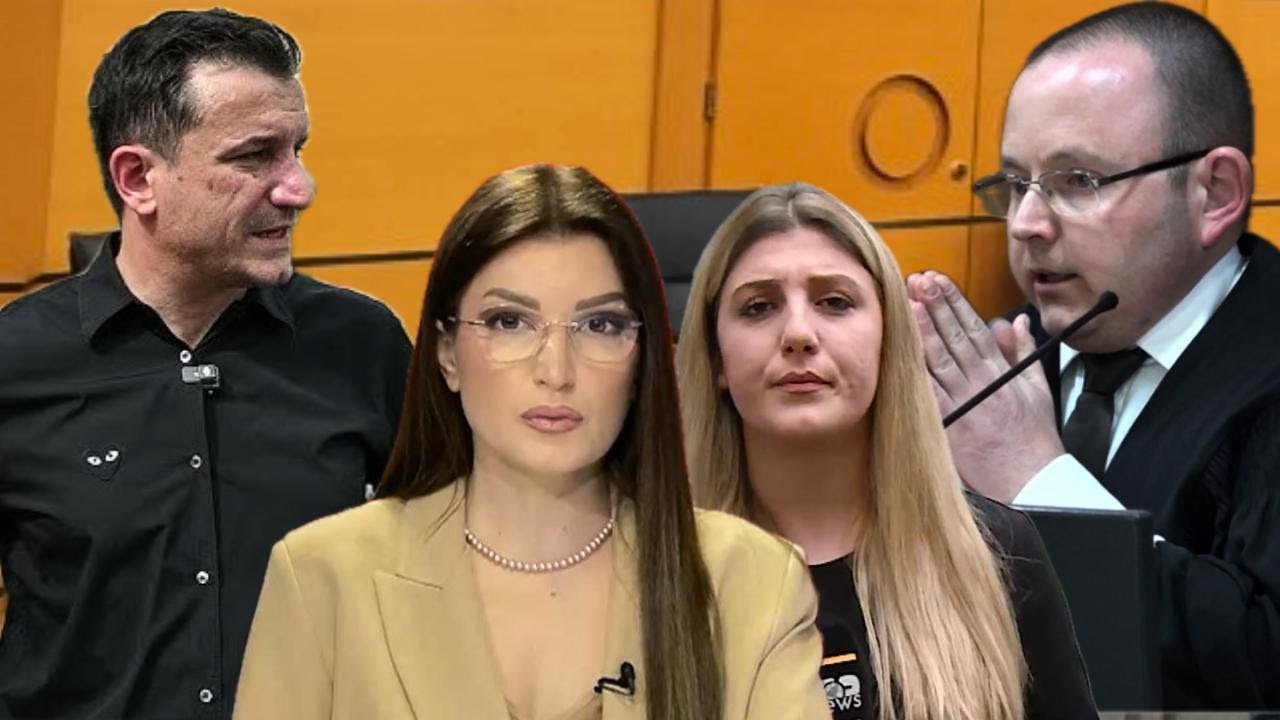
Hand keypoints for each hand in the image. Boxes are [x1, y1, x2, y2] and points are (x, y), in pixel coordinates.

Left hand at [905, 271, 1064, 501]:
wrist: (1031, 479)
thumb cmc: (1035, 439)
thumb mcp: (1039, 390)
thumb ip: (1025, 353)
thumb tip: (1017, 322)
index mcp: (1002, 372)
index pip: (975, 328)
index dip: (955, 302)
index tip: (939, 281)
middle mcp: (982, 382)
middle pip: (954, 337)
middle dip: (935, 306)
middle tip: (918, 280)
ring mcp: (965, 402)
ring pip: (939, 361)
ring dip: (923, 331)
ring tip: (909, 305)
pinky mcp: (951, 424)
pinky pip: (929, 394)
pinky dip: (916, 373)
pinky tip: (901, 353)